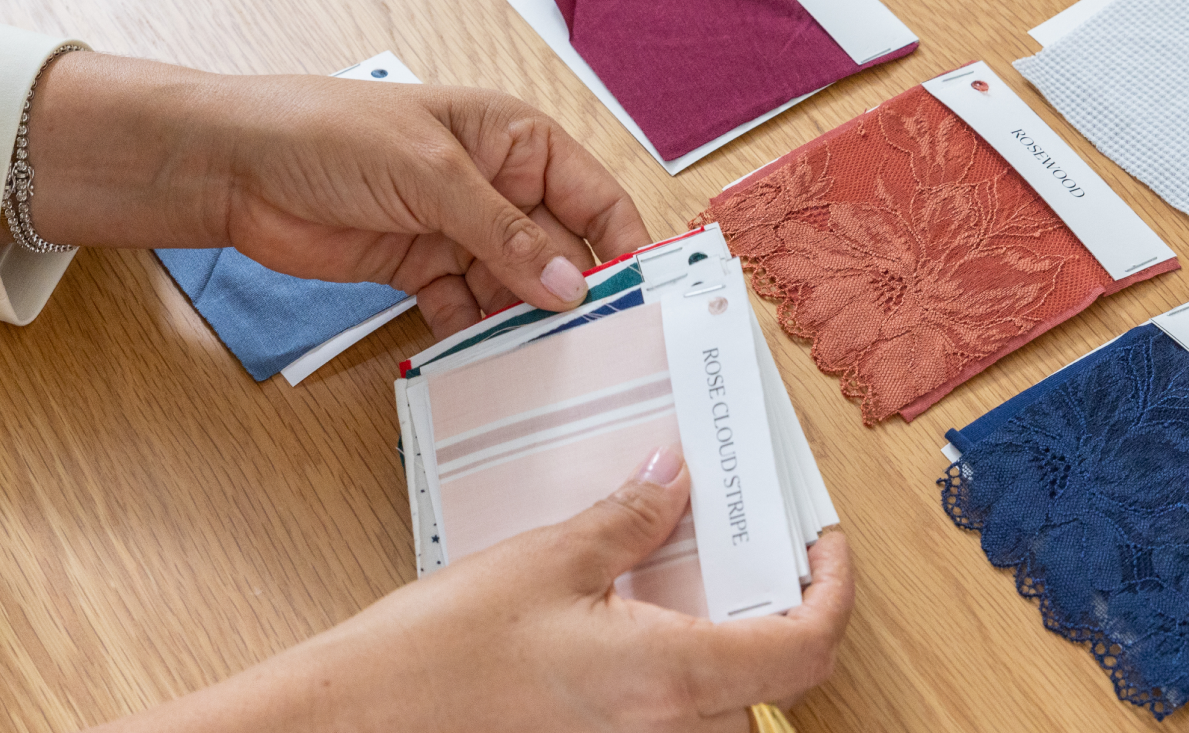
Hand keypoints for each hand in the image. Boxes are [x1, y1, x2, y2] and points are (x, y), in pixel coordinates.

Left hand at [19, 53, 650, 334]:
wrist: (235, 166)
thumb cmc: (330, 134)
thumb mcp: (429, 174)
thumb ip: (502, 234)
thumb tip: (571, 287)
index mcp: (515, 139)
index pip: (595, 196)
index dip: (624, 247)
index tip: (650, 304)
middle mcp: (498, 185)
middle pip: (561, 251)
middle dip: (579, 300)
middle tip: (605, 359)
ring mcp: (458, 230)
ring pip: (517, 289)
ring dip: (529, 327)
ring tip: (552, 375)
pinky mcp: (421, 269)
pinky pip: (468, 310)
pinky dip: (478, 338)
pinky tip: (489, 368)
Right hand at [100, 446, 855, 732]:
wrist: (353, 728)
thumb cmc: (433, 660)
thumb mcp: (540, 563)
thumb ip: (625, 520)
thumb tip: (675, 480)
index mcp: (669, 679)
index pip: (806, 649)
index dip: (836, 591)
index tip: (823, 544)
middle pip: (765, 682)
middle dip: (758, 607)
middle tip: (725, 539)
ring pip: (714, 707)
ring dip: (707, 643)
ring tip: (661, 571)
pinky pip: (662, 721)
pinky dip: (662, 674)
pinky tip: (615, 622)